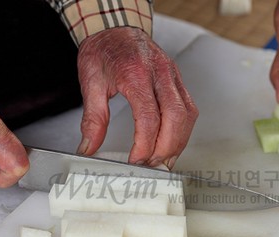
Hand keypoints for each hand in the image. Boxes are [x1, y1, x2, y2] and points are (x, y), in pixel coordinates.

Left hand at [76, 27, 197, 168]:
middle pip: (175, 118)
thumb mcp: (90, 83)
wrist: (114, 27)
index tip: (136, 160)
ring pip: (187, 115)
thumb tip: (89, 147)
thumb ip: (92, 119)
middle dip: (165, 148)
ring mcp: (172, 76)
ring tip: (162, 160)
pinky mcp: (178, 80)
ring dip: (177, 142)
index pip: (149, 116)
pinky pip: (189, 109)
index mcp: (136, 72)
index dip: (145, 144)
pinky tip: (171, 143)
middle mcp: (159, 73)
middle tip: (151, 165)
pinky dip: (183, 131)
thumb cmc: (104, 50)